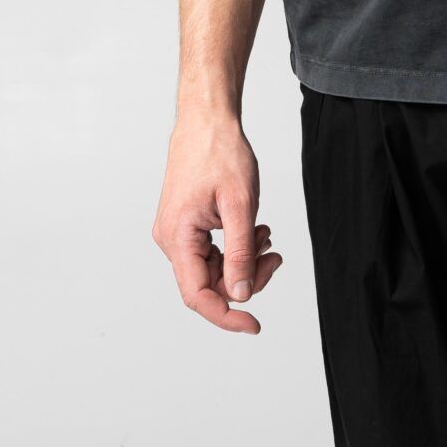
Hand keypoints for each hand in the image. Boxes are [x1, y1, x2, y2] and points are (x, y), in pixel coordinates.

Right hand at [152, 112, 283, 334]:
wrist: (206, 121)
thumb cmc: (219, 152)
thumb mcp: (239, 204)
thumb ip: (240, 252)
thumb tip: (239, 294)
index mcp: (177, 237)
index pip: (198, 295)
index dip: (226, 316)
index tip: (253, 325)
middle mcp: (170, 239)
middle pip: (208, 283)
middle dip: (245, 278)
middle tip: (275, 258)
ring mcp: (177, 232)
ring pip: (213, 268)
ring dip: (244, 260)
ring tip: (267, 237)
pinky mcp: (186, 224)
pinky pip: (211, 251)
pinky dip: (237, 247)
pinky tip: (256, 231)